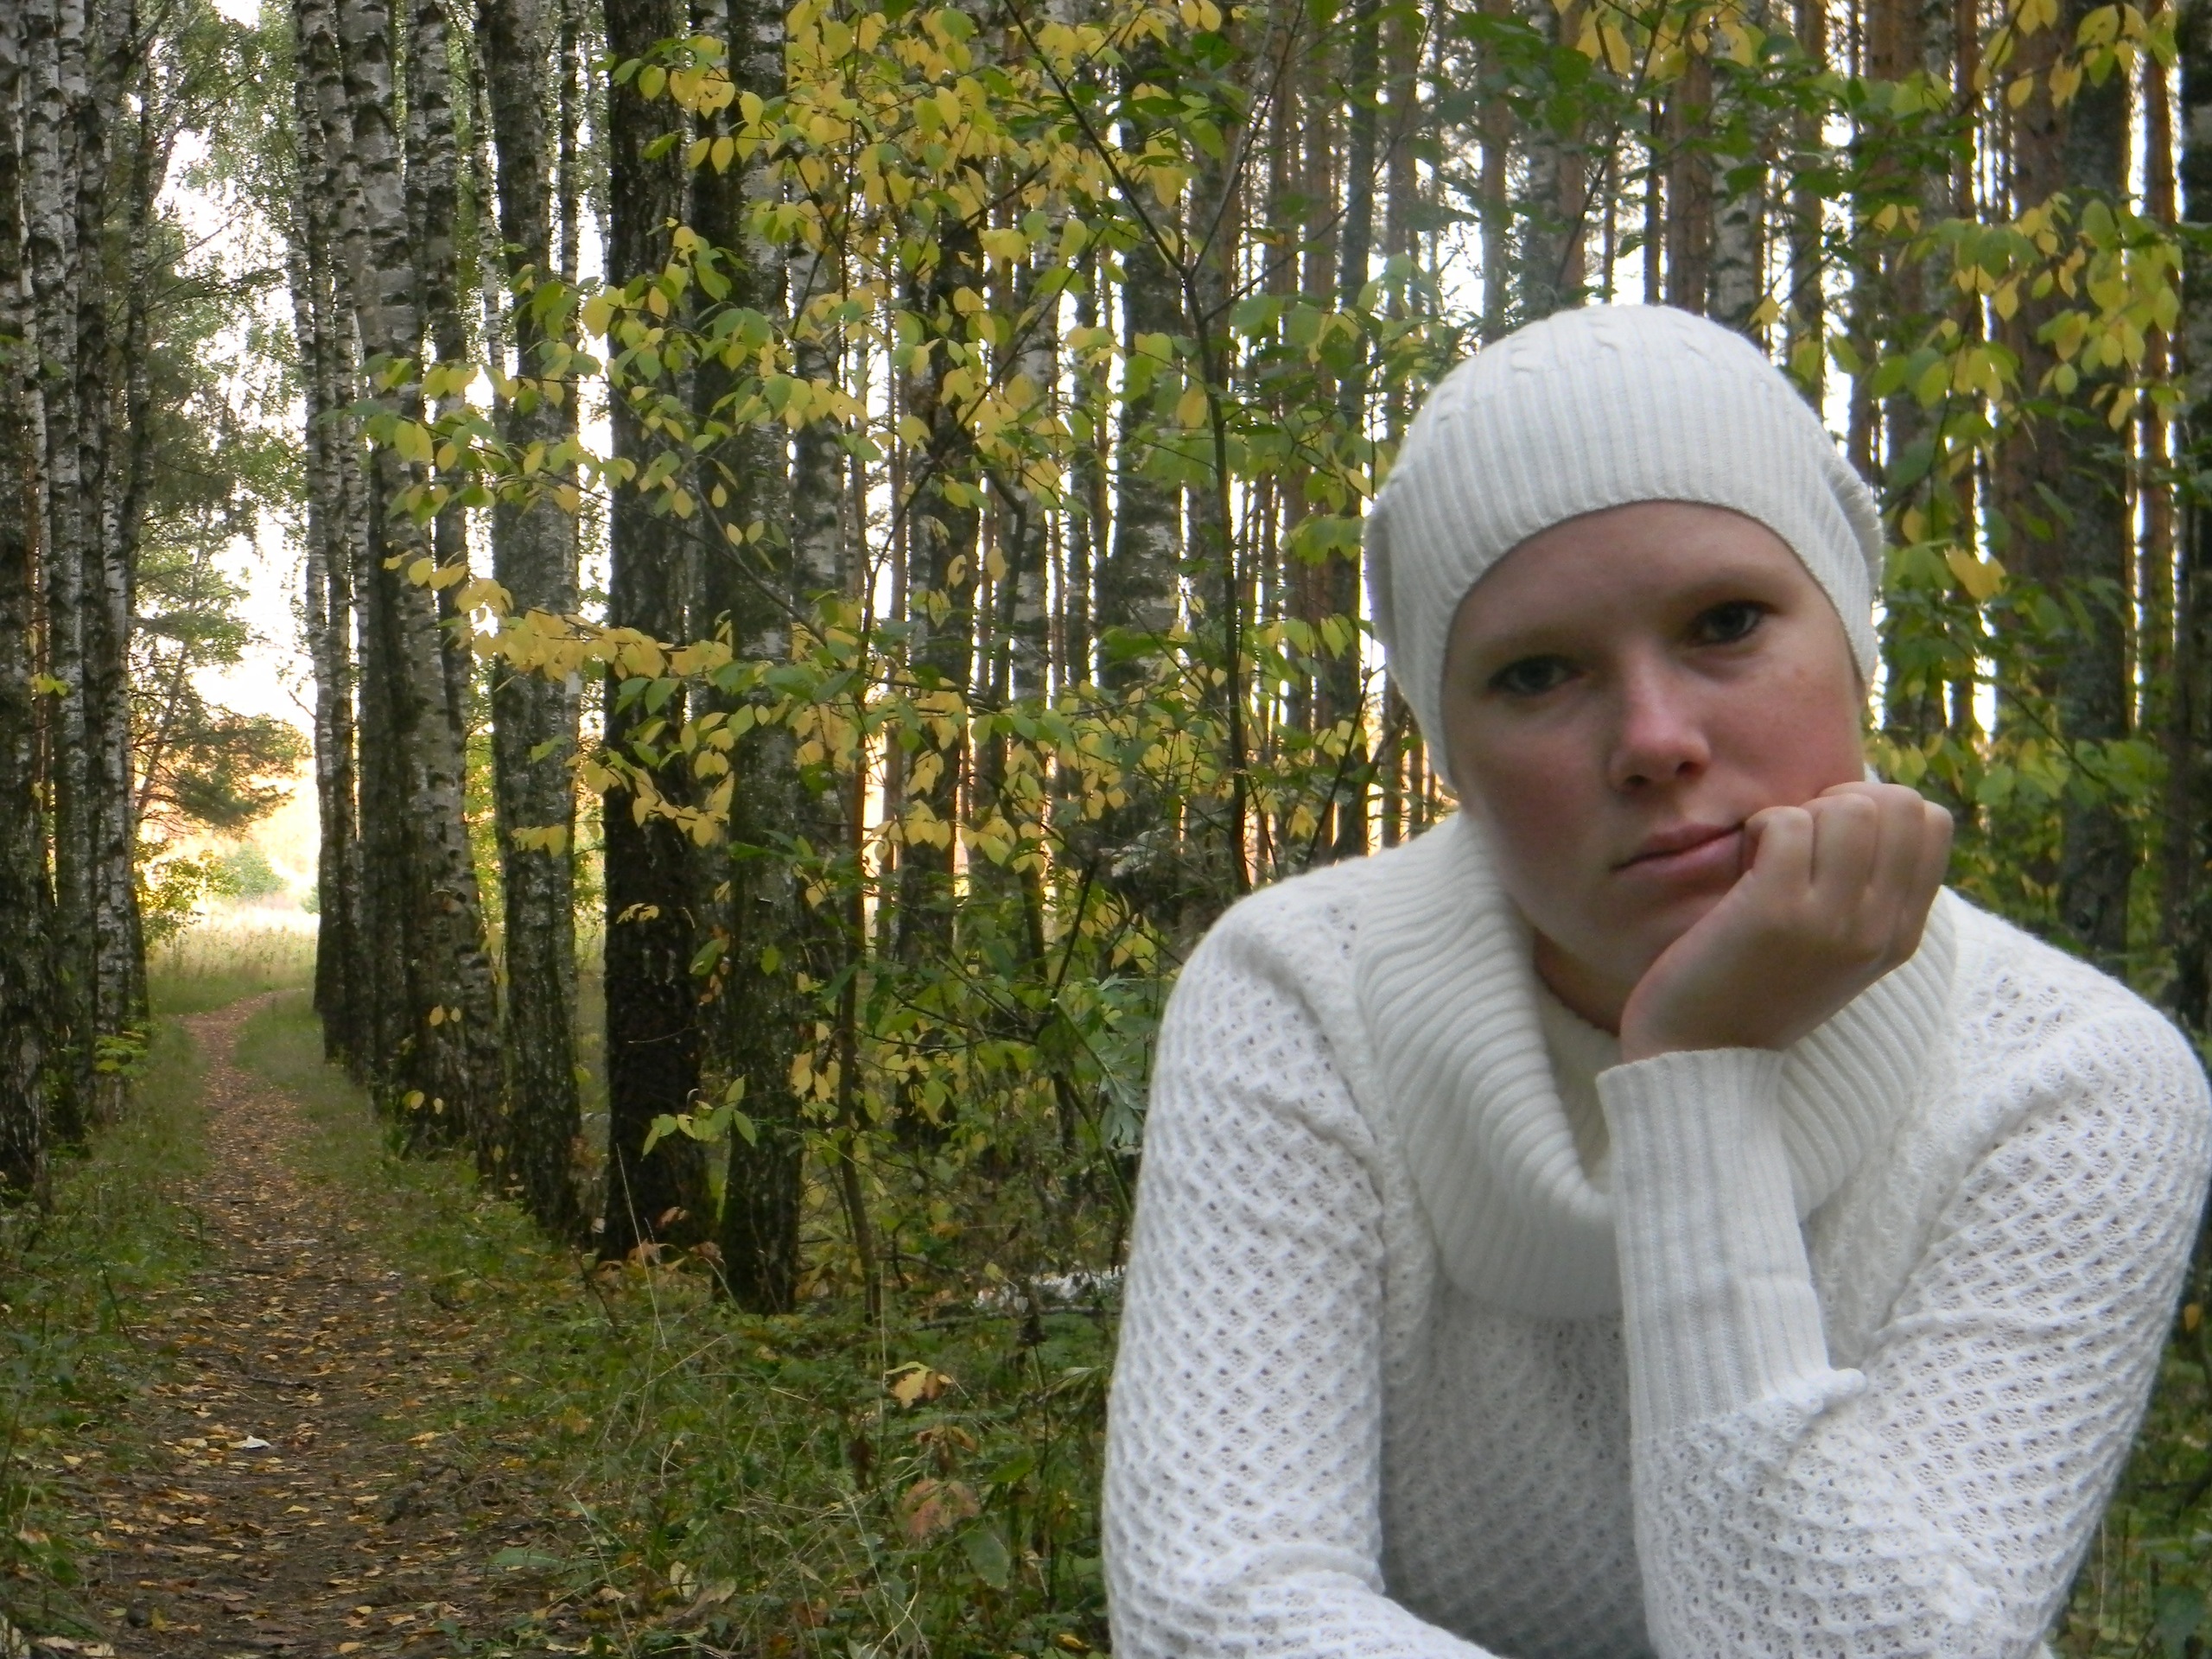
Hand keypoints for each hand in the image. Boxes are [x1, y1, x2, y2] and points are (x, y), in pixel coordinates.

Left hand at [1616, 782, 1952, 1062]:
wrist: (1697, 1060)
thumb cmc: (1753, 989)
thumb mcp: (1835, 951)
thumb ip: (1866, 893)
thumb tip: (1862, 806)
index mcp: (1900, 935)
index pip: (1933, 824)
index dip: (1879, 808)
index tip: (1831, 840)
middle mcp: (1879, 928)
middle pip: (1900, 805)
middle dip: (1841, 801)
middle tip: (1796, 842)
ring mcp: (1832, 921)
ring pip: (1847, 808)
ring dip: (1797, 815)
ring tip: (1766, 857)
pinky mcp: (1776, 912)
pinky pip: (1787, 822)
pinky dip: (1759, 827)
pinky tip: (1742, 865)